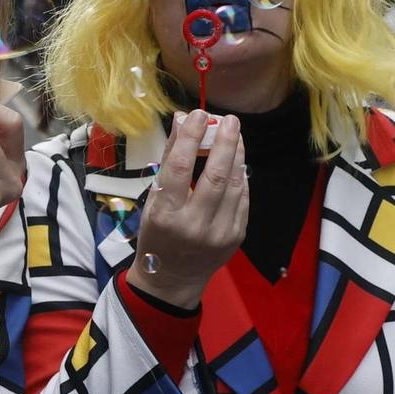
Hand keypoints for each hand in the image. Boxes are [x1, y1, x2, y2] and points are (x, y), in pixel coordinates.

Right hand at [128, 112, 249, 308]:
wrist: (172, 279)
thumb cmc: (156, 234)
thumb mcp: (152, 200)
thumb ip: (168, 160)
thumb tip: (182, 121)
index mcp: (165, 214)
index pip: (179, 168)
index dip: (191, 137)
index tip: (198, 114)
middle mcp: (193, 225)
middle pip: (215, 176)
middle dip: (225, 143)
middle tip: (230, 120)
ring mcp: (219, 233)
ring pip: (234, 186)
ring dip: (237, 156)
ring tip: (236, 135)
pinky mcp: (235, 236)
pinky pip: (242, 199)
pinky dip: (241, 177)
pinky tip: (238, 162)